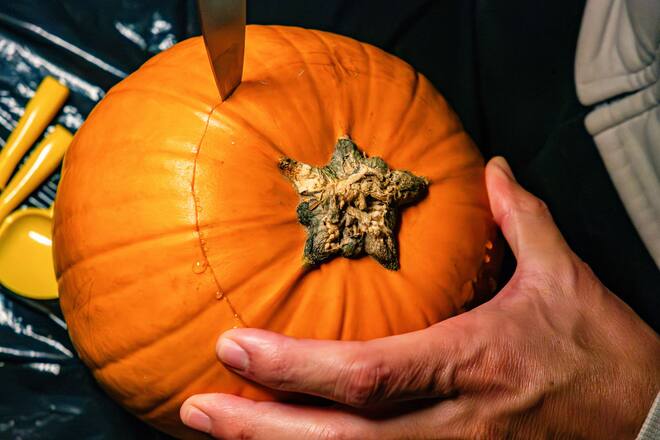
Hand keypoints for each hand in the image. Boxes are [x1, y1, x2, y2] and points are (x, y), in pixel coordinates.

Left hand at [181, 157, 659, 438]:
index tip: (235, 343)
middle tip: (196, 407)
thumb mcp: (566, 279)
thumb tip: (492, 171)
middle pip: (341, 438)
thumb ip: (520, 221)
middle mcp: (453, 424)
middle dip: (260, 427)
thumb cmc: (602, 352)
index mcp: (471, 362)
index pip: (366, 372)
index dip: (295, 365)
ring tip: (215, 433)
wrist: (649, 419)